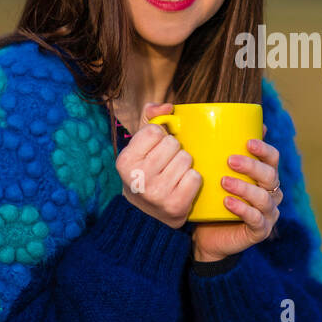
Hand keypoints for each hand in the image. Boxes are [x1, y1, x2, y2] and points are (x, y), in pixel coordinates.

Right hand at [116, 103, 201, 228]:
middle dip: (174, 151)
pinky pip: (195, 177)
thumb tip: (167, 106)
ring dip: (184, 165)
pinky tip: (181, 186)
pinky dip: (192, 180)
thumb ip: (150, 119)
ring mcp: (157, 193)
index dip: (160, 137)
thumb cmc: (145, 172)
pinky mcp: (176, 205)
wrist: (145, 216)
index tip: (154, 150)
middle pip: (173, 144)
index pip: (156, 131)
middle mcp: (138, 177)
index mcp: (125, 160)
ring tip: (173, 175)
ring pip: (187, 159)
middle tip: (165, 165)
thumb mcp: (139, 146)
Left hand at [192, 123, 282, 261]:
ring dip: (245, 188)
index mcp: (265, 176)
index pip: (273, 158)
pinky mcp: (260, 231)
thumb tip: (219, 123)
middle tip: (230, 160)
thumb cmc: (213, 200)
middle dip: (252, 167)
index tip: (248, 142)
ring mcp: (268, 213)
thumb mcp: (215, 175)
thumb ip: (221, 154)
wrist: (207, 236)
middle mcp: (272, 193)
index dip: (264, 149)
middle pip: (270, 176)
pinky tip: (228, 203)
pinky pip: (255, 219)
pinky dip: (242, 209)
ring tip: (224, 182)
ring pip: (264, 198)